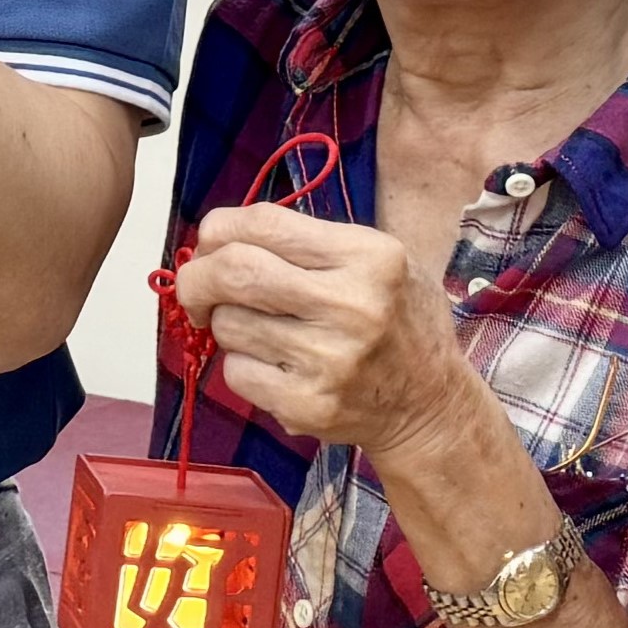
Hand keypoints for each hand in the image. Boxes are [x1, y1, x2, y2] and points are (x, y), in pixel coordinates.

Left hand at [175, 208, 492, 460]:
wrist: (430, 406)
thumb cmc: (396, 321)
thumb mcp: (378, 260)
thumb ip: (307, 241)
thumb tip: (214, 237)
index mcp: (370, 256)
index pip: (263, 222)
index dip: (217, 229)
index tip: (210, 244)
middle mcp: (352, 305)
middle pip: (233, 271)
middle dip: (198, 277)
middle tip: (198, 288)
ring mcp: (330, 360)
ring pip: (227, 324)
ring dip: (225, 324)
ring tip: (260, 329)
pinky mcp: (308, 405)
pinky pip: (236, 372)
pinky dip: (241, 365)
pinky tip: (274, 365)